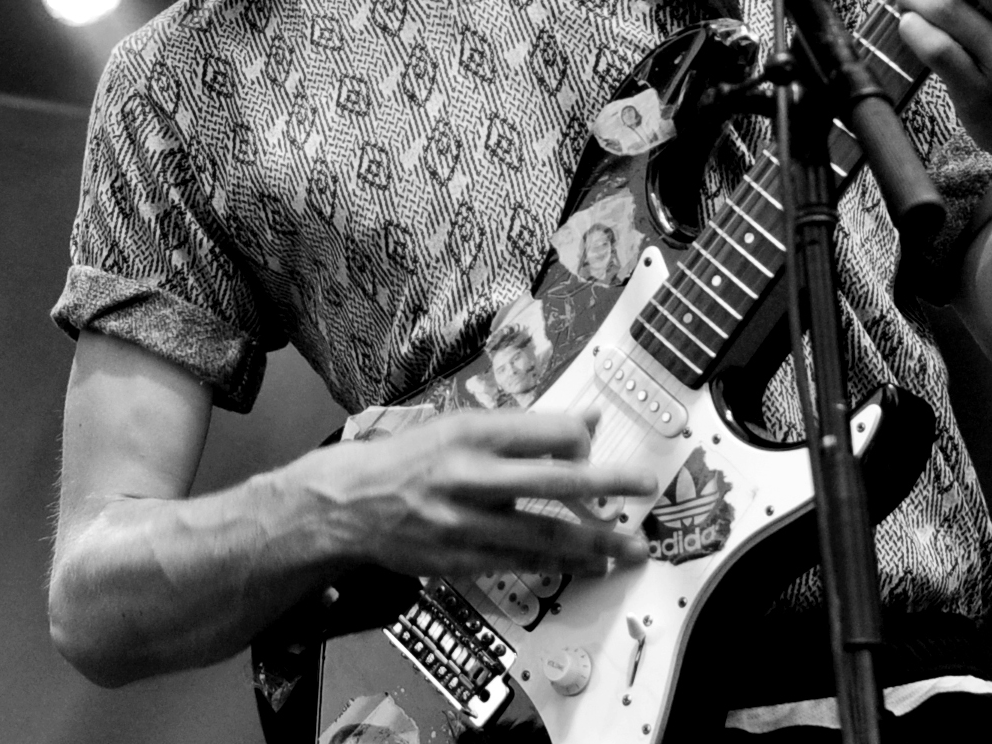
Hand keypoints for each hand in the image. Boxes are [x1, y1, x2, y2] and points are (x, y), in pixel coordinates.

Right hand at [290, 409, 664, 579]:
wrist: (347, 505)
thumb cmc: (408, 459)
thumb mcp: (458, 425)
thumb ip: (521, 428)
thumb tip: (584, 425)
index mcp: (470, 432)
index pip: (544, 431)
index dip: (579, 439)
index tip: (598, 444)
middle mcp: (471, 475)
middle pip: (553, 480)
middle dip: (606, 484)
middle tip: (644, 484)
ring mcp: (466, 523)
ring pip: (544, 534)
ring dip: (595, 541)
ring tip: (630, 546)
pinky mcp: (461, 560)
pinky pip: (522, 564)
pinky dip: (560, 565)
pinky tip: (589, 564)